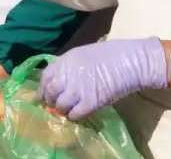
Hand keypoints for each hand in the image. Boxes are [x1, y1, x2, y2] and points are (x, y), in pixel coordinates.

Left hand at [39, 37, 167, 120]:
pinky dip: (74, 116)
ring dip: (62, 110)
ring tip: (68, 110)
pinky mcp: (90, 103)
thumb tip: (58, 80)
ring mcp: (77, 90)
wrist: (129, 61)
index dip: (42, 89)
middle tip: (55, 105)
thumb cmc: (109, 54)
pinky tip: (79, 114)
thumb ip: (67, 67)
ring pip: (60, 106)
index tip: (42, 96)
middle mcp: (67, 76)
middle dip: (50, 101)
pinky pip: (75, 115)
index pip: (44, 78)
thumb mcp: (81, 54)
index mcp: (64, 61)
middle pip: (50, 94)